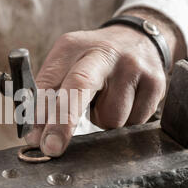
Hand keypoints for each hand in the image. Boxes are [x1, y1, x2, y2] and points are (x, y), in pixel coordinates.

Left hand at [25, 9, 185, 156]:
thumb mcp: (67, 65)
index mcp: (71, 47)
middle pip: (79, 86)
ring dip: (104, 120)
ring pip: (110, 118)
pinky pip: (134, 122)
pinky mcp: (155, 82)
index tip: (32, 137)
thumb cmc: (93, 61)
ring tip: (106, 100)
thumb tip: (35, 136)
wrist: (138, 39)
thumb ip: (48, 95)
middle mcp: (102, 53)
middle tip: (51, 148)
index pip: (49, 81)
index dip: (39, 112)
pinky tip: (126, 101)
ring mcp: (132, 66)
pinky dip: (126, 120)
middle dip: (63, 122)